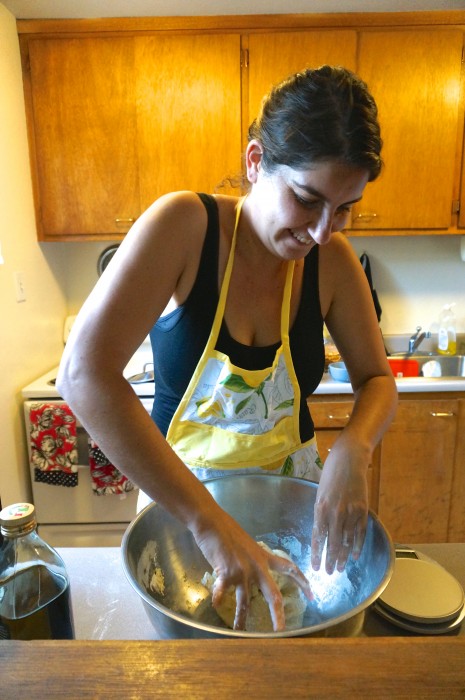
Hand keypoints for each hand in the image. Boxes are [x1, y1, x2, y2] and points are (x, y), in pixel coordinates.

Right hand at [192, 510, 312, 631]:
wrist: (212, 522)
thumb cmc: (227, 530)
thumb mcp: (247, 545)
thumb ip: (252, 559)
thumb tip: (253, 570)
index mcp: (264, 556)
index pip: (289, 569)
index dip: (302, 582)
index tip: (312, 596)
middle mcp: (257, 566)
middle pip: (272, 595)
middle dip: (277, 615)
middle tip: (281, 631)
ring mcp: (243, 571)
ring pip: (245, 601)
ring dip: (241, 618)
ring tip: (239, 631)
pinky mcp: (227, 573)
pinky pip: (222, 592)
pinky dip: (218, 599)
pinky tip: (215, 605)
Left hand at [311, 441, 368, 574]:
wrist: (349, 460)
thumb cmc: (331, 475)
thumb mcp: (320, 493)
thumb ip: (321, 513)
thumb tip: (321, 532)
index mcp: (320, 508)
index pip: (317, 537)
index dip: (316, 554)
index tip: (315, 567)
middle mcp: (335, 513)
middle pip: (332, 543)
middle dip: (330, 560)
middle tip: (329, 573)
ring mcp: (350, 512)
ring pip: (346, 541)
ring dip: (343, 557)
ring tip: (340, 569)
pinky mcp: (363, 510)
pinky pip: (360, 533)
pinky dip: (357, 546)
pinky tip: (354, 556)